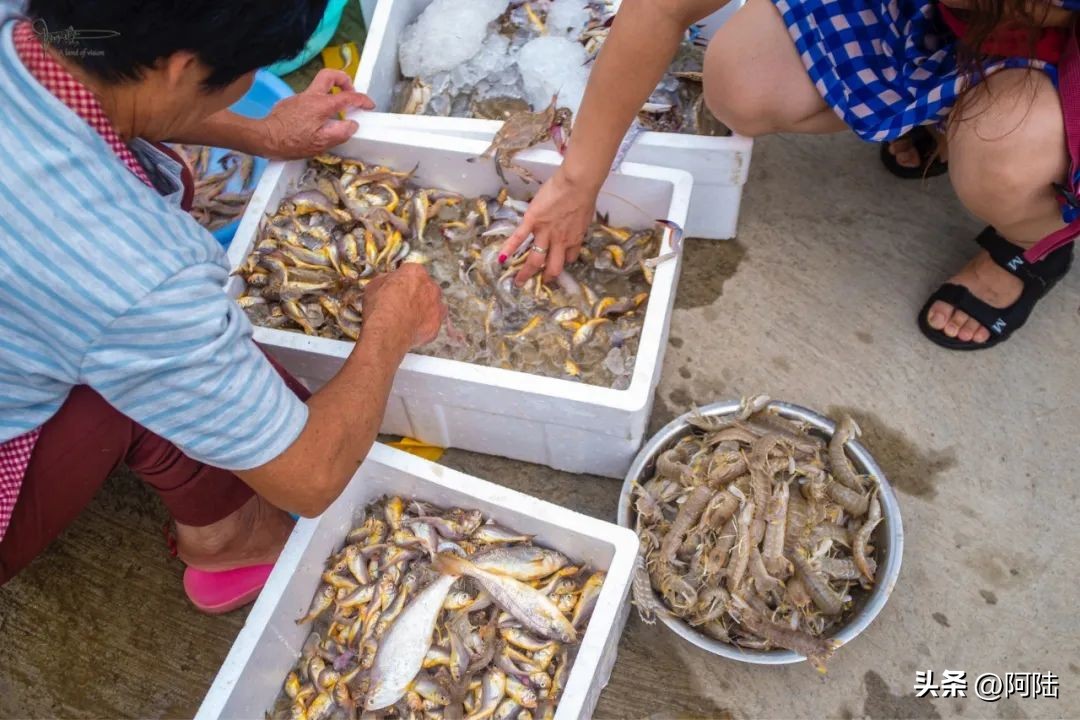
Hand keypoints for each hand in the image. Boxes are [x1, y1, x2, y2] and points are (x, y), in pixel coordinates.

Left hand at [261, 69, 374, 159]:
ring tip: (334, 111)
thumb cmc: (292, 142)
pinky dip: (317, 104)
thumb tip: (352, 124)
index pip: (348, 96)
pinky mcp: (290, 102)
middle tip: (350, 93)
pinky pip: (308, 98)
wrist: (264, 138)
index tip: (369, 105)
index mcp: (322, 105)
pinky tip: (314, 121)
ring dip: (330, 94)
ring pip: (318, 87)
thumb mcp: (321, 143)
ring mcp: (299, 97)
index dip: (362, 100)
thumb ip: (341, 132)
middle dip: (343, 79)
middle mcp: (311, 96)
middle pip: (330, 75)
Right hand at [362, 264, 446, 349]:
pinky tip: (412, 328)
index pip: (412, 272)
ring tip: (408, 317)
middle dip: (416, 294)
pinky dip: (425, 325)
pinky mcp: (437, 324)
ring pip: (433, 305)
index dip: (403, 281)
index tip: (397, 287)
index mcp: (415, 272)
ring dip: (424, 309)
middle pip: (426, 287)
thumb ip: (386, 280)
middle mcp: (430, 287)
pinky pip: (432, 323)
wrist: (387, 333)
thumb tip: (386, 282)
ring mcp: (437, 306)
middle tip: (403, 303)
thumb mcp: (374, 286)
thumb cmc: (380, 309)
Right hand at [499, 168, 599, 284]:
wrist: (576, 185)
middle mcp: (559, 242)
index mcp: (574, 239)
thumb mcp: (585, 217)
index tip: (559, 262)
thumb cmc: (584, 196)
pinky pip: (519, 237)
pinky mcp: (532, 222)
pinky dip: (509, 248)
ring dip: (526, 272)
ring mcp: (544, 233)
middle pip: (553, 266)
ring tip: (518, 281)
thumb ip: (577, 227)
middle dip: (546, 277)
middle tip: (541, 282)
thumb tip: (574, 227)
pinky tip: (502, 259)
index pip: (569, 258)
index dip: (564, 261)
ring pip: (535, 259)